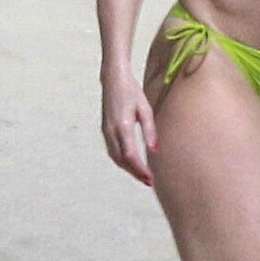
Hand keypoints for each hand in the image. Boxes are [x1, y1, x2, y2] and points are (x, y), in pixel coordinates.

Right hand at [101, 70, 158, 186]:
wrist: (113, 79)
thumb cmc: (132, 92)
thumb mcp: (145, 109)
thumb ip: (150, 131)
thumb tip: (154, 150)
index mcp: (122, 126)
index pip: (130, 155)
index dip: (139, 169)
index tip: (150, 178)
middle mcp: (111, 131)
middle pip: (122, 160)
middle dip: (135, 172)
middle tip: (149, 181)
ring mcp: (105, 131)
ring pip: (115, 157)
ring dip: (128, 168)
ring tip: (142, 175)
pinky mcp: (105, 130)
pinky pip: (112, 150)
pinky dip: (122, 160)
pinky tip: (132, 163)